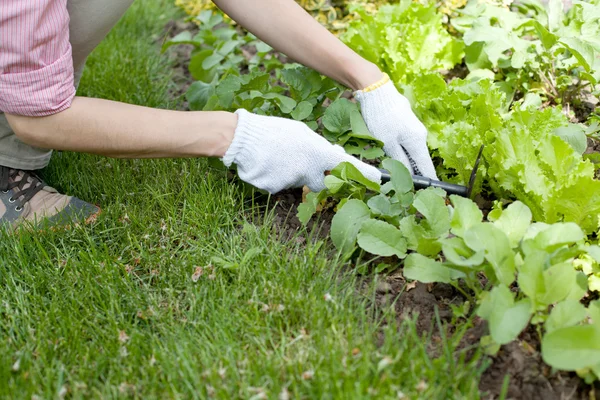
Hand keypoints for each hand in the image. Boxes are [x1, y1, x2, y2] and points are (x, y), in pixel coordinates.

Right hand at [222, 109, 380, 193]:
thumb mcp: (302, 133)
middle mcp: (308, 171)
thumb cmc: (274, 130)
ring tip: (278, 158)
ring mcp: (291, 183)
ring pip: (299, 184)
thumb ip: (320, 148)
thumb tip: (335, 157)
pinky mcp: (275, 190)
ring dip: (294, 175)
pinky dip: (277, 179)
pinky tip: (268, 165)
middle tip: (303, 163)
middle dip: (319, 177)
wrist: (242, 138)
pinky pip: (281, 187)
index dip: (364, 175)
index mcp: (317, 153)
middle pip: (322, 183)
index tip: (378, 181)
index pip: (347, 167)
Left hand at [355, 75, 437, 178]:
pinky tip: (391, 153)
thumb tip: (408, 177)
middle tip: (406, 186)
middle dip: (413, 173)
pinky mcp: (406, 122)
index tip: (428, 192)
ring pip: (410, 150)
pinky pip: (405, 141)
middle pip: (419, 159)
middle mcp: (420, 135)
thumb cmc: (381, 118)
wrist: (376, 90)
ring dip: (404, 160)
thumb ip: (398, 160)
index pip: (427, 167)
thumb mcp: (387, 143)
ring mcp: (414, 127)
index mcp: (417, 142)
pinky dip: (400, 149)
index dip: (428, 181)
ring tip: (396, 172)